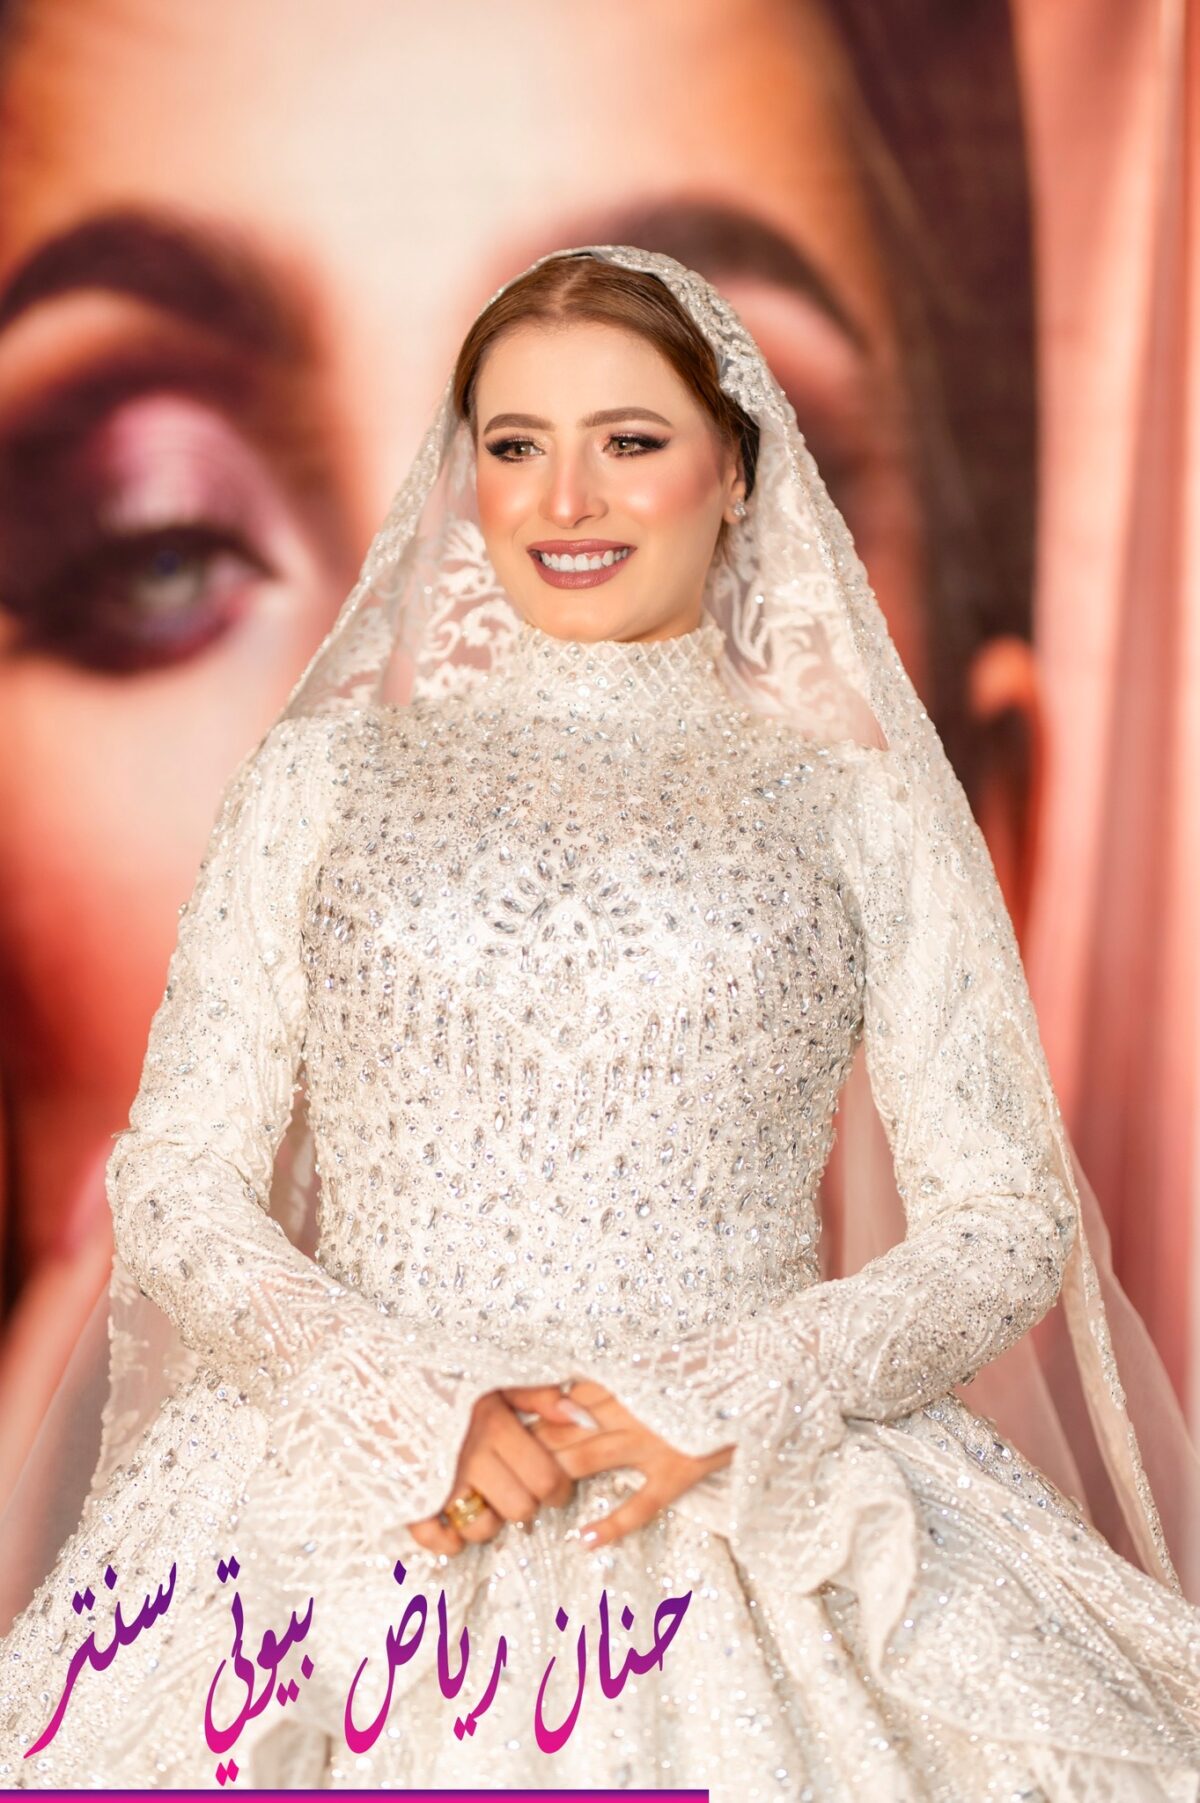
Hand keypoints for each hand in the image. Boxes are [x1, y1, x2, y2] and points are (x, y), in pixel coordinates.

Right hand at [406, 1388, 575, 1557]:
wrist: (375, 1378)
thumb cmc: (442, 1379)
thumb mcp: (494, 1378)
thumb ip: (539, 1396)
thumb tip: (582, 1417)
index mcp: (495, 1427)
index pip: (546, 1480)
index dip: (559, 1490)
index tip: (554, 1486)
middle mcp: (470, 1458)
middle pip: (521, 1510)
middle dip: (526, 1504)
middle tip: (516, 1487)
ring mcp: (438, 1483)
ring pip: (483, 1529)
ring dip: (488, 1521)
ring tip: (483, 1498)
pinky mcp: (408, 1500)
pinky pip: (437, 1541)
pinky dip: (448, 1540)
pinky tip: (452, 1521)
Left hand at [506, 1379, 733, 1549]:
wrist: (760, 1374)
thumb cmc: (705, 1370)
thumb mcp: (654, 1362)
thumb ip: (615, 1377)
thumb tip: (572, 1389)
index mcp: (621, 1380)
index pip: (559, 1397)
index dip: (527, 1414)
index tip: (498, 1428)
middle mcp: (628, 1409)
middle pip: (562, 1429)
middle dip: (526, 1451)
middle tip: (492, 1472)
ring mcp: (651, 1442)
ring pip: (586, 1460)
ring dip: (551, 1478)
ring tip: (523, 1501)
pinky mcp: (677, 1471)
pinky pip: (639, 1504)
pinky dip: (611, 1524)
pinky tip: (584, 1541)